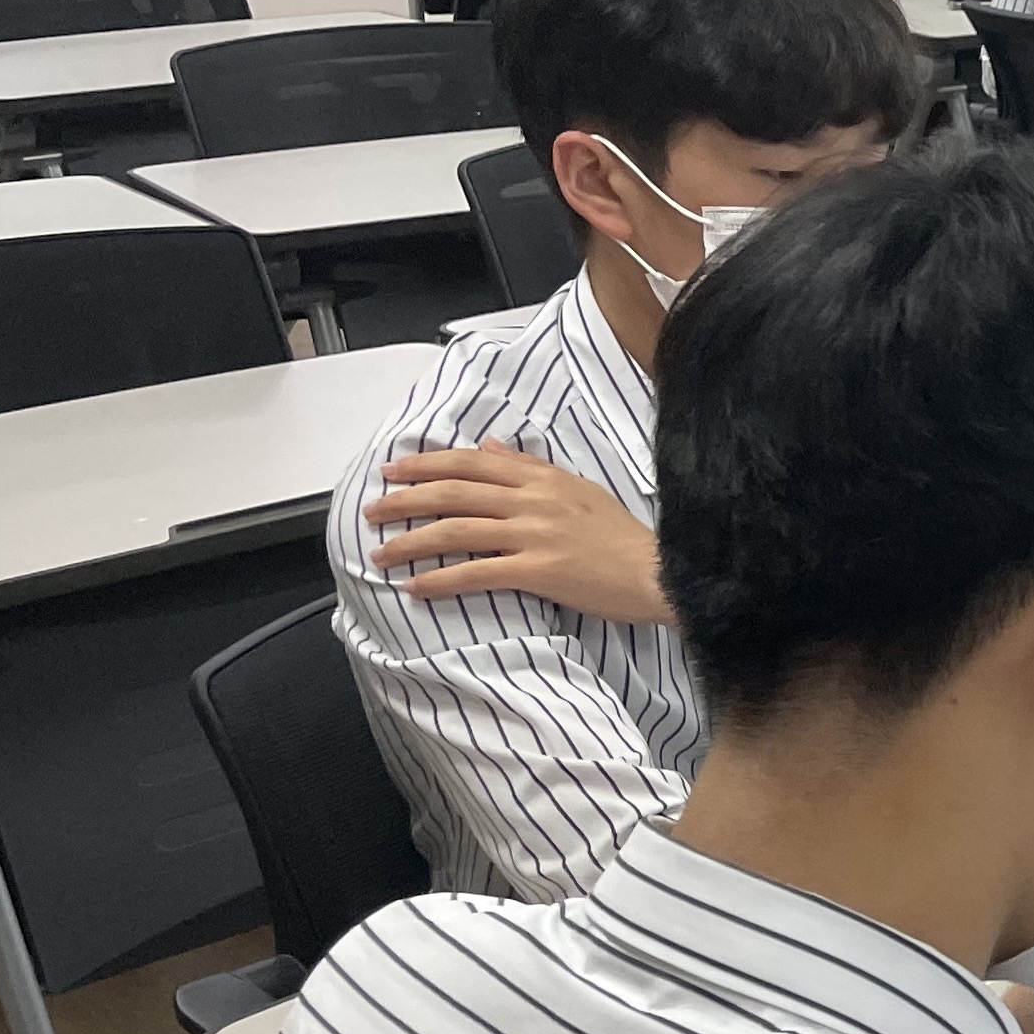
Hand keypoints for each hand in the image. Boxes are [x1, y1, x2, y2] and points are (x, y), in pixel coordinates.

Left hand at [363, 445, 670, 624]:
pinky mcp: (539, 569)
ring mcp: (535, 534)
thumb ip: (533, 468)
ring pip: (456, 530)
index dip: (426, 465)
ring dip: (410, 541)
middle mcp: (533, 500)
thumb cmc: (625, 537)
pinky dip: (441, 580)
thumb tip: (493, 447)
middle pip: (453, 492)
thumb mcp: (580, 489)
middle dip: (405, 500)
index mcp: (542, 478)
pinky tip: (416, 586)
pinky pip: (477, 572)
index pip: (471, 463)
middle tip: (372, 510)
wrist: (661, 571)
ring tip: (381, 553)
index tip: (393, 471)